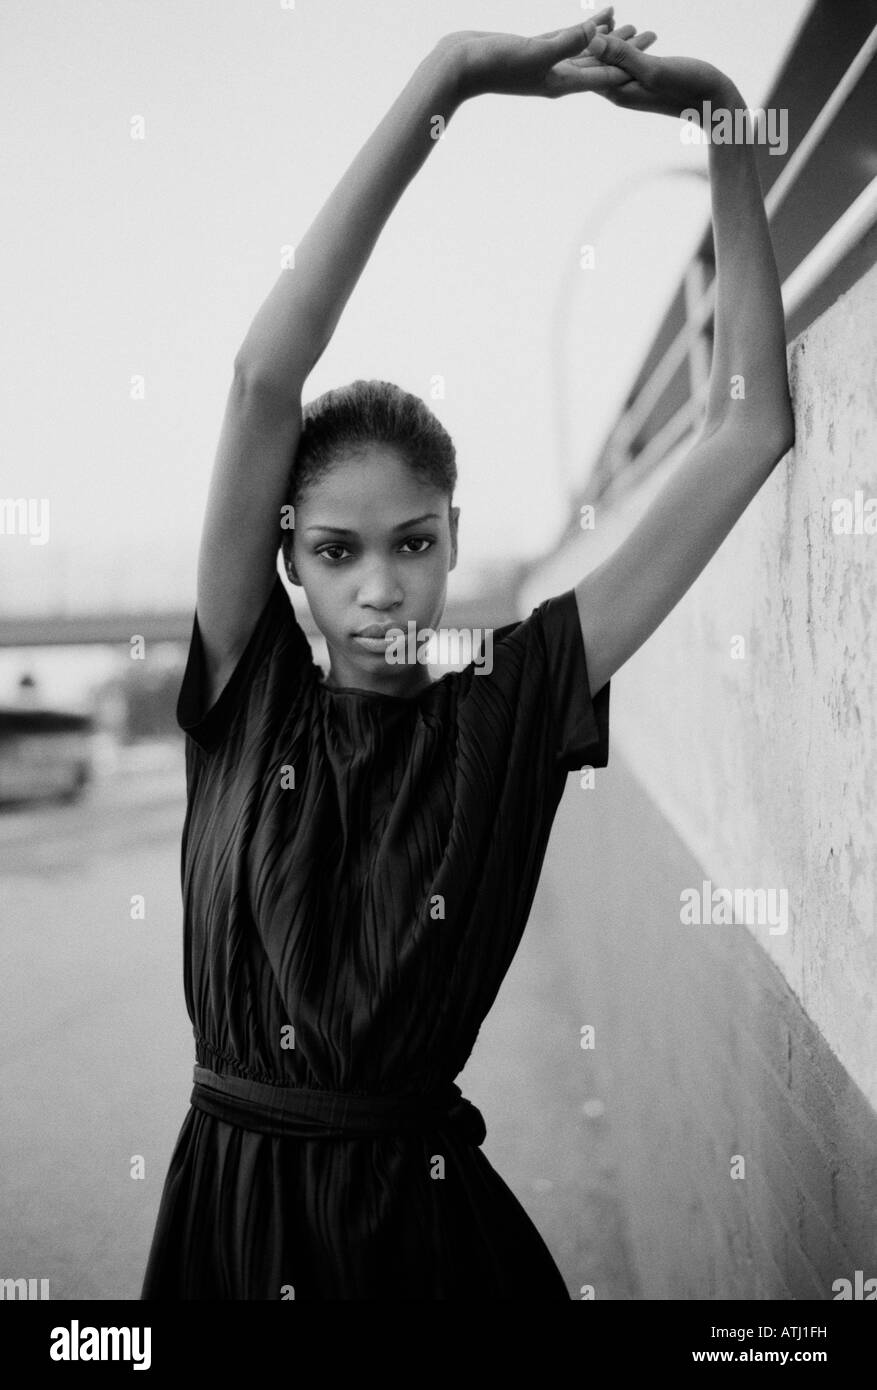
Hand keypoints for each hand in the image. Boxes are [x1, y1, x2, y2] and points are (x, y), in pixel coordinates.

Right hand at [441, 9, 658, 101]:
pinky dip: (583, 29)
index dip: (628, 64)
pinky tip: (596, 17)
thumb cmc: (494, 64)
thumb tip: (596, 30)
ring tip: (630, 21)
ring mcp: (546, 64)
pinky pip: (567, 39)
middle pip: (600, 63)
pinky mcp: (535, 50)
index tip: (652, 54)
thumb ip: (567, 42)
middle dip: (626, 49)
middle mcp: (557, 77)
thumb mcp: (536, 52)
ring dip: (607, 36)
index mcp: (561, 83)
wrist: (460, 66)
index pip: (604, 76)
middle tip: (652, 34)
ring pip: (585, 49)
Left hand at [577, 30, 736, 116]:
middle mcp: (620, 91)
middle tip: (583, 17)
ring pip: (611, 59)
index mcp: (617, 90)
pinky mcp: (645, 80)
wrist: (715, 104)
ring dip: (607, 38)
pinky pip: (626, 59)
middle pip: (595, 63)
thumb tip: (591, 42)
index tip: (569, 25)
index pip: (587, 66)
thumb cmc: (688, 88)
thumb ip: (622, 55)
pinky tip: (623, 29)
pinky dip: (623, 42)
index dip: (578, 44)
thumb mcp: (653, 68)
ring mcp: (632, 86)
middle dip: (588, 40)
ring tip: (603, 18)